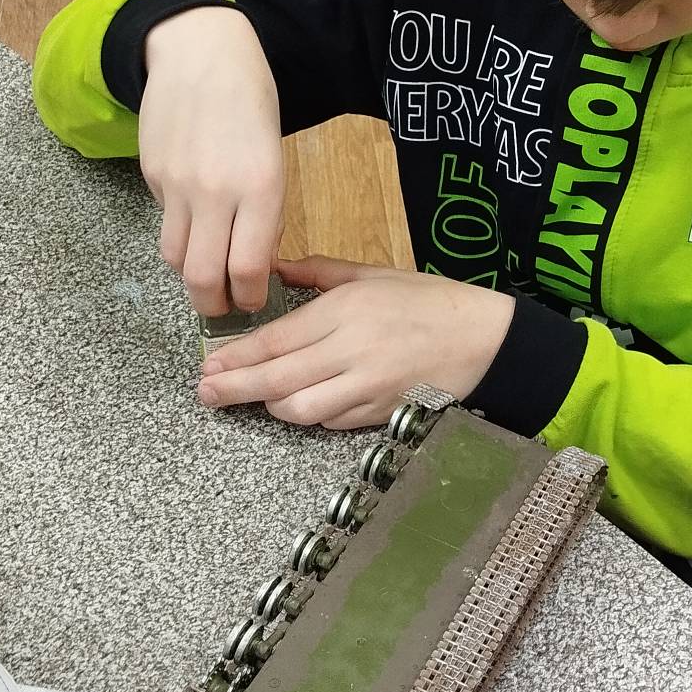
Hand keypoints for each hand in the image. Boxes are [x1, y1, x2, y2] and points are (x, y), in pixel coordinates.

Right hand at [138, 6, 282, 315]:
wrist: (201, 52)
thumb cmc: (250, 101)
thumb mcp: (275, 156)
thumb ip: (265, 210)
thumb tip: (254, 259)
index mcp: (261, 187)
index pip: (249, 268)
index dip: (249, 296)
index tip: (252, 300)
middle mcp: (218, 191)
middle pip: (203, 277)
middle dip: (212, 304)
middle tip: (221, 306)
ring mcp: (179, 185)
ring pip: (175, 258)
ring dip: (190, 274)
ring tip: (206, 271)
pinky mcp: (152, 175)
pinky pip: (164, 221)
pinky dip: (179, 231)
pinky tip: (193, 216)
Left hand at [198, 257, 513, 428]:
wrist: (485, 340)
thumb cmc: (430, 301)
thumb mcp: (373, 273)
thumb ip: (318, 273)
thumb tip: (276, 269)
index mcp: (346, 312)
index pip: (276, 340)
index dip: (237, 356)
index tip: (209, 363)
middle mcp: (351, 353)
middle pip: (277, 381)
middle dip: (236, 389)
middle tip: (206, 393)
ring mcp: (366, 388)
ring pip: (300, 411)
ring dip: (270, 406)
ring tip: (250, 399)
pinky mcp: (380, 413)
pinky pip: (330, 422)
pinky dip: (308, 416)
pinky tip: (294, 405)